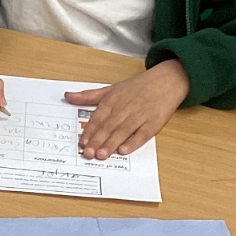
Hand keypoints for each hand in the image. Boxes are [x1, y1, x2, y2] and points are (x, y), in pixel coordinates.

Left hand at [67, 59, 189, 159]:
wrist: (168, 80)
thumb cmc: (138, 87)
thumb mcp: (112, 88)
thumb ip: (89, 96)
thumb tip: (67, 96)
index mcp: (114, 99)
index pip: (99, 117)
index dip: (90, 131)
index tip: (82, 142)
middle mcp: (126, 107)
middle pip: (109, 126)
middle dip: (98, 140)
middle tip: (88, 153)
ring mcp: (141, 114)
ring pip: (123, 131)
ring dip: (112, 143)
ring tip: (101, 155)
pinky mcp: (155, 121)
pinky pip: (143, 134)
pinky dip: (134, 142)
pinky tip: (124, 151)